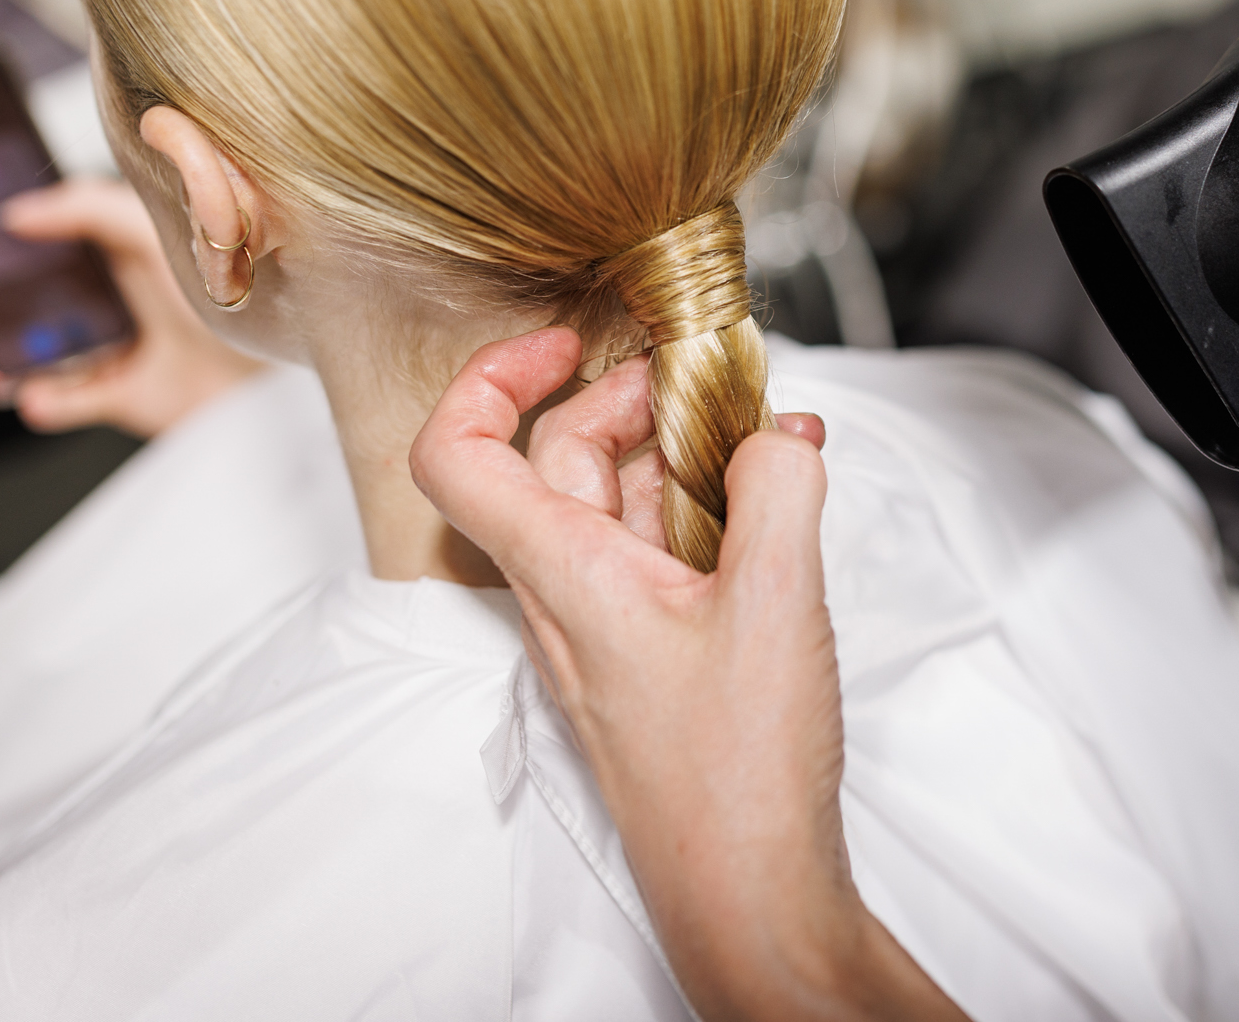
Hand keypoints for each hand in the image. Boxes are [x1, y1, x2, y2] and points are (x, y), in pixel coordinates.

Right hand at [0, 177, 265, 436]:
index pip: (19, 234)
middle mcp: (102, 290)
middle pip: (5, 293)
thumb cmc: (238, 267)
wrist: (294, 335)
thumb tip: (22, 208)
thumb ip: (90, 207)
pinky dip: (49, 401)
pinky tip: (39, 396)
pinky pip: (71, 399)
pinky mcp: (126, 390)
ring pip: (23, 348)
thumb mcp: (157, 219)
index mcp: (103, 243)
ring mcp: (109, 341)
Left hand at [411, 329, 963, 1021]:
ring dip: (681, 454)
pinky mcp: (653, 659)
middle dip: (629, 400)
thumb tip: (774, 433)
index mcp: (563, 575)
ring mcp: (608, 631)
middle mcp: (567, 598)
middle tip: (712, 381)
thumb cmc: (738, 779)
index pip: (461, 453)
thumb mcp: (775, 602)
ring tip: (769, 437)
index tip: (571, 340)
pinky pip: (659, 556)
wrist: (752, 899)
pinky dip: (710, 511)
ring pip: (617, 507)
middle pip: (559, 461)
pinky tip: (778, 502)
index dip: (497, 376)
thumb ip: (775, 488)